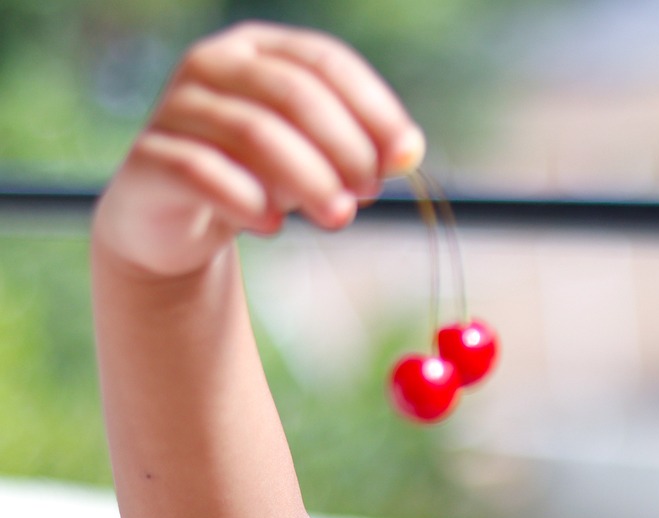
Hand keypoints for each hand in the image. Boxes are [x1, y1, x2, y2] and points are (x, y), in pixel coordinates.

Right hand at [93, 21, 424, 278]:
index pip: (326, 60)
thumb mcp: (316, 160)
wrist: (177, 220)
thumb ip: (362, 150)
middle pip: (294, 94)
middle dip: (345, 148)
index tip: (404, 157)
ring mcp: (175, 106)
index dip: (373, 107)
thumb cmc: (259, 177)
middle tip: (367, 195)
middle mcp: (214, 64)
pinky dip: (247, 201)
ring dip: (308, 179)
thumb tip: (408, 152)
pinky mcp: (149, 156)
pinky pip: (202, 171)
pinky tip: (272, 227)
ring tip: (337, 217)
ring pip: (253, 131)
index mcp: (261, 49)